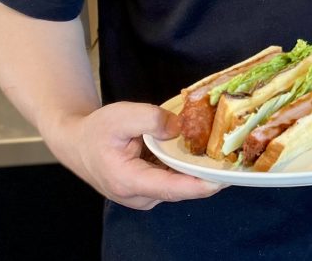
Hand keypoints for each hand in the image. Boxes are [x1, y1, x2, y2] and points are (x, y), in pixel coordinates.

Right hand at [46, 101, 222, 209]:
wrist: (76, 142)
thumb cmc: (97, 130)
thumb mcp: (122, 114)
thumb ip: (153, 119)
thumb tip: (180, 127)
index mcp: (128, 181)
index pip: (170, 188)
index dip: (198, 186)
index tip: (223, 181)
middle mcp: (137, 196)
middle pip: (179, 189)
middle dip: (206, 176)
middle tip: (234, 160)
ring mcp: (143, 196)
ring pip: (178, 186)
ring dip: (197, 172)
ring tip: (224, 156)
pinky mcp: (148, 190)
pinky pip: (173, 181)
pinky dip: (186, 170)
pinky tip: (203, 155)